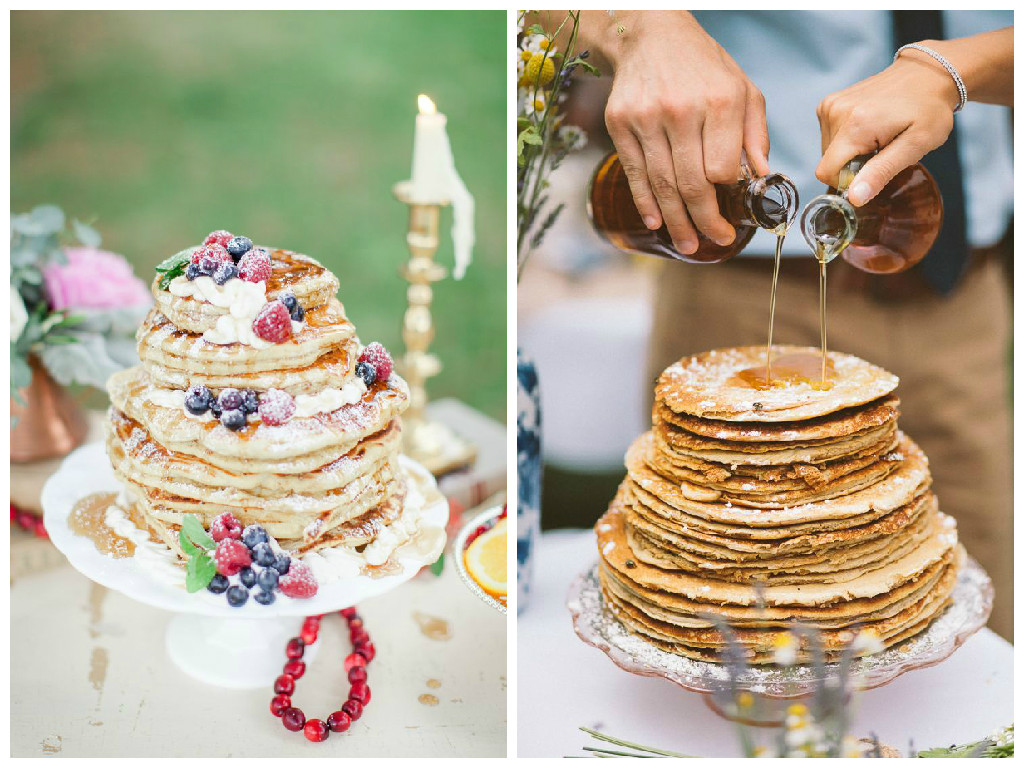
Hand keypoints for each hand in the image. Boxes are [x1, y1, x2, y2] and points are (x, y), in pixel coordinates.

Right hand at [602, 12, 769, 253]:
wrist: (651, 36)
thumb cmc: (703, 66)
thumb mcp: (742, 89)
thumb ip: (754, 133)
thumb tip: (761, 176)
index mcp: (720, 102)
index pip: (721, 169)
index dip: (727, 196)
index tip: (731, 212)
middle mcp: (682, 111)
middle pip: (691, 184)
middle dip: (704, 222)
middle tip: (713, 242)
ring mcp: (647, 118)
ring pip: (662, 185)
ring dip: (675, 221)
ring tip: (686, 244)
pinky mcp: (620, 124)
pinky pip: (634, 173)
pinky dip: (645, 202)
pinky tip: (656, 222)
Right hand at [816, 49, 958, 205]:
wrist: (929, 72)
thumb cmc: (929, 109)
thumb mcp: (915, 145)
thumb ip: (881, 172)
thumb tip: (854, 198)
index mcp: (855, 125)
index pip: (827, 172)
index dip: (847, 181)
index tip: (873, 170)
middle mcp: (836, 112)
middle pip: (827, 162)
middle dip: (852, 165)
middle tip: (882, 150)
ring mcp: (830, 105)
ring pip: (827, 151)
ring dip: (850, 152)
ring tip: (877, 136)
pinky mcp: (829, 103)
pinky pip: (828, 136)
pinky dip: (846, 139)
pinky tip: (869, 127)